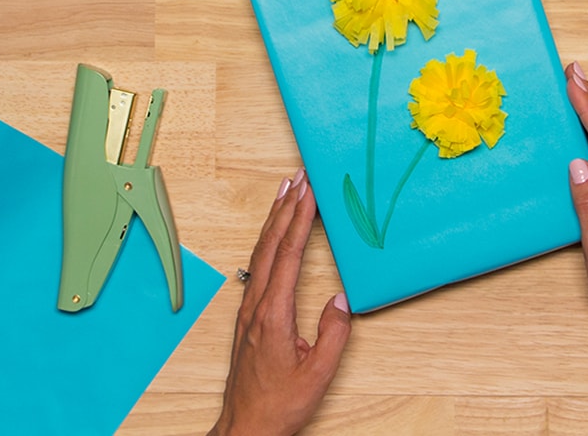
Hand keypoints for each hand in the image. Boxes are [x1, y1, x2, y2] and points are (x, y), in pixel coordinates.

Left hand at [209, 169, 351, 435]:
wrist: (246, 426)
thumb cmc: (279, 404)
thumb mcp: (318, 375)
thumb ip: (333, 335)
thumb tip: (341, 300)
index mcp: (274, 313)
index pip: (287, 254)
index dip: (299, 220)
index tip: (309, 192)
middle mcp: (257, 304)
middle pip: (271, 244)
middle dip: (287, 207)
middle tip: (299, 177)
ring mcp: (250, 308)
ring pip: (261, 252)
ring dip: (275, 218)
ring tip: (286, 191)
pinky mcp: (249, 315)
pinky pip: (258, 265)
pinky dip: (268, 240)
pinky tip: (274, 232)